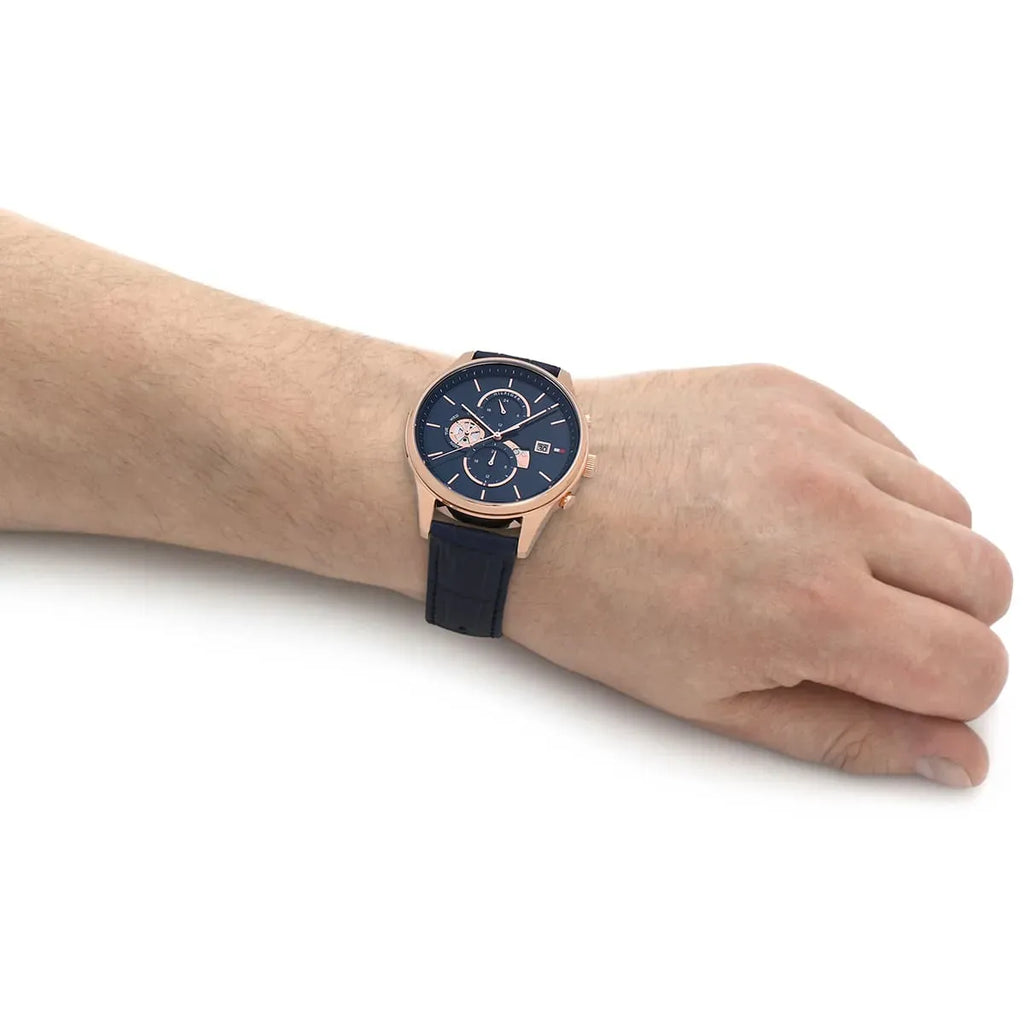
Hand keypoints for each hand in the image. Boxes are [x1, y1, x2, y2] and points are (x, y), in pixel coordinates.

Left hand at [503, 364, 1011, 785]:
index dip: (948, 692)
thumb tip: (954, 756)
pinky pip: (890, 445)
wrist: (523, 493)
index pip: (972, 665)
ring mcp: (815, 437)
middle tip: (859, 626)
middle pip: (987, 580)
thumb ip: (848, 731)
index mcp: (814, 605)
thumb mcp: (712, 697)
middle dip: (943, 621)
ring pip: (949, 506)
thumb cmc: (595, 599)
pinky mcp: (793, 390)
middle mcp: (833, 509)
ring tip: (818, 561)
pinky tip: (796, 506)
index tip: (900, 683)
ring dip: (912, 549)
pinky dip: (872, 485)